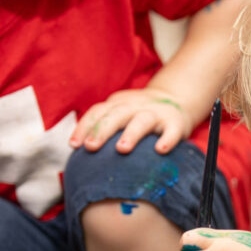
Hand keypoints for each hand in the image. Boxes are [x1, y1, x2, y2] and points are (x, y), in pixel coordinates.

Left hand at [70, 89, 193, 154]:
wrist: (176, 99)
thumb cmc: (139, 114)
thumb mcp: (120, 114)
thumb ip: (103, 126)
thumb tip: (78, 151)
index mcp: (117, 104)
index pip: (97, 112)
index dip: (84, 127)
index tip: (74, 145)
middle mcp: (135, 106)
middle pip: (116, 115)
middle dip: (102, 130)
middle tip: (91, 147)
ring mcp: (156, 113)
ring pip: (142, 120)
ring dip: (131, 133)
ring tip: (122, 149)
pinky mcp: (175, 122)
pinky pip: (172, 131)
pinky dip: (167, 139)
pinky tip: (160, 150)